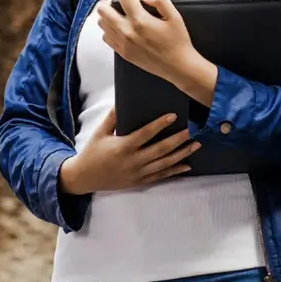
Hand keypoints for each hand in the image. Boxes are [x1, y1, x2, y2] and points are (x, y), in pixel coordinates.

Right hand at [59, 108, 199, 194]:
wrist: (85, 177)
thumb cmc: (92, 152)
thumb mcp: (99, 133)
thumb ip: (112, 118)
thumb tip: (122, 101)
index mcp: (123, 147)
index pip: (146, 134)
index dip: (160, 125)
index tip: (173, 116)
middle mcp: (133, 161)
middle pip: (160, 150)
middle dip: (178, 140)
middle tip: (192, 131)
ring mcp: (138, 173)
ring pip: (164, 164)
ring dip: (182, 154)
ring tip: (195, 145)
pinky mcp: (139, 181)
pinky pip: (161, 176)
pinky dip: (175, 171)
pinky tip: (187, 165)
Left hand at [97, 0, 215, 102]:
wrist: (178, 66)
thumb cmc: (177, 41)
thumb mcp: (175, 16)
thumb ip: (160, 0)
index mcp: (140, 21)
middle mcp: (127, 31)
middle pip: (103, 9)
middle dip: (113, 2)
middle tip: (125, 5)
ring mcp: (123, 43)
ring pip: (101, 23)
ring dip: (110, 16)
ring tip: (123, 16)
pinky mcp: (122, 52)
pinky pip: (106, 37)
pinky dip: (111, 30)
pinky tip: (123, 29)